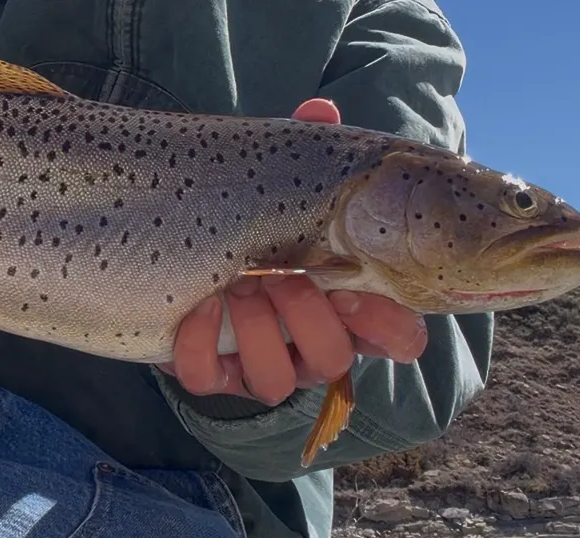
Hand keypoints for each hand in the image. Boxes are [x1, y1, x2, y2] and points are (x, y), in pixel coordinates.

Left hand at [165, 98, 428, 404]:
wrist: (182, 251)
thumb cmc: (257, 227)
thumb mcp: (287, 192)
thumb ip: (309, 160)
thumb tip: (320, 113)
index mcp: (345, 310)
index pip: (398, 339)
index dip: (388, 327)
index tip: (356, 292)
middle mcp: (307, 349)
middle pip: (333, 360)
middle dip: (308, 317)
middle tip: (282, 276)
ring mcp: (258, 366)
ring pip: (275, 381)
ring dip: (259, 331)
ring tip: (239, 283)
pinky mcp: (209, 374)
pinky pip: (207, 379)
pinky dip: (201, 345)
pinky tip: (200, 305)